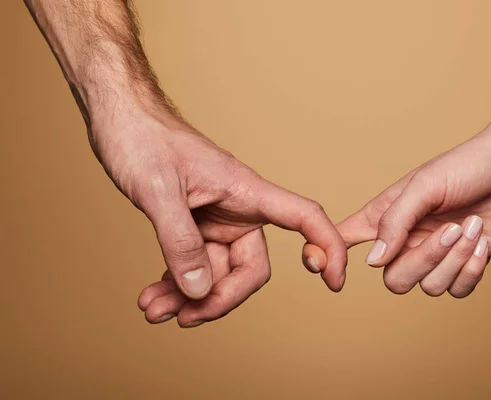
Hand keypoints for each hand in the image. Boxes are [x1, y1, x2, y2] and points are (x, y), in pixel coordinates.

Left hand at [91, 109, 346, 326]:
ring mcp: (215, 220)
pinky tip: (154, 296)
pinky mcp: (193, 225)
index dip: (327, 246)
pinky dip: (176, 284)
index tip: (333, 282)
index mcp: (246, 191)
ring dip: (188, 297)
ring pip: (216, 273)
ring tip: (154, 309)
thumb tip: (200, 291)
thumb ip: (180, 241)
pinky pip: (194, 265)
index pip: (303, 217)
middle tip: (185, 316)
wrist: (119, 119)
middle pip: (250, 268)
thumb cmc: (143, 138)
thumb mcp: (158, 190)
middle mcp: (237, 210)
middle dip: (219, 298)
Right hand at [303, 130, 490, 297]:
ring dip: (455, 259)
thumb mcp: (424, 186)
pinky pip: (457, 290)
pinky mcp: (463, 265)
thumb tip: (372, 262)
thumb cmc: (466, 165)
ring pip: (429, 287)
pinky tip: (481, 242)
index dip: (329, 256)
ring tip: (473, 226)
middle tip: (450, 229)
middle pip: (394, 280)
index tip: (323, 267)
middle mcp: (406, 240)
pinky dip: (471, 269)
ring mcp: (435, 255)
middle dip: (425, 260)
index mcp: (386, 217)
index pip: (345, 240)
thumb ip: (394, 222)